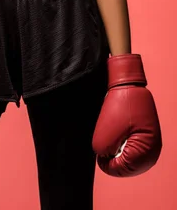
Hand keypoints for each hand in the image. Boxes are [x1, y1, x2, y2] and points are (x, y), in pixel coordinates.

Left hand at [92, 53, 161, 176]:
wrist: (129, 84)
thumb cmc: (118, 106)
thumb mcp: (103, 135)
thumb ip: (103, 153)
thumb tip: (105, 158)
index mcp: (145, 154)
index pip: (118, 170)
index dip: (104, 159)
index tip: (101, 141)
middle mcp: (153, 154)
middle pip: (124, 166)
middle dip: (112, 153)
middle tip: (110, 133)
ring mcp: (152, 146)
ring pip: (126, 157)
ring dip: (117, 147)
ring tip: (116, 129)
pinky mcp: (149, 138)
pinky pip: (131, 148)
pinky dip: (122, 141)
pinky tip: (120, 129)